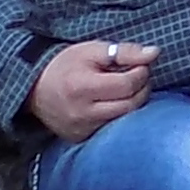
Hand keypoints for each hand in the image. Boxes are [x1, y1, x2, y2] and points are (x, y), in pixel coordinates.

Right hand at [31, 39, 159, 140]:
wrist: (35, 88)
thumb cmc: (65, 65)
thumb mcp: (92, 50)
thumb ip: (125, 51)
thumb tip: (154, 53)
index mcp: (83, 87)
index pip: (127, 85)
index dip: (141, 73)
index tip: (140, 64)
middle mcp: (82, 113)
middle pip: (130, 104)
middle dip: (141, 88)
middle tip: (138, 76)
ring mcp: (82, 129)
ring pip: (124, 119)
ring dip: (133, 102)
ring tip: (126, 88)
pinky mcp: (82, 139)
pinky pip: (111, 128)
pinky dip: (120, 115)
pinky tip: (115, 102)